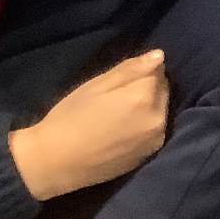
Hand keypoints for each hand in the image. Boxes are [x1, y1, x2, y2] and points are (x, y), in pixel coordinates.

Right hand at [9, 50, 170, 201]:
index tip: (119, 80)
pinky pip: (156, 128)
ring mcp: (157, 138)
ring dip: (149, 105)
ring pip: (161, 109)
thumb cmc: (70, 118)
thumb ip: (130, 70)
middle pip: (162, 90)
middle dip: (147, 87)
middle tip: (116, 96)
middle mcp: (158, 118)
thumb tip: (159, 55)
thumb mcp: (95, 86)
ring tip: (119, 113)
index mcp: (143, 97)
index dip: (139, 71)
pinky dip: (146, 123)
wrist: (56, 163)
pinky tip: (123, 129)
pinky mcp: (152, 152)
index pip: (157, 70)